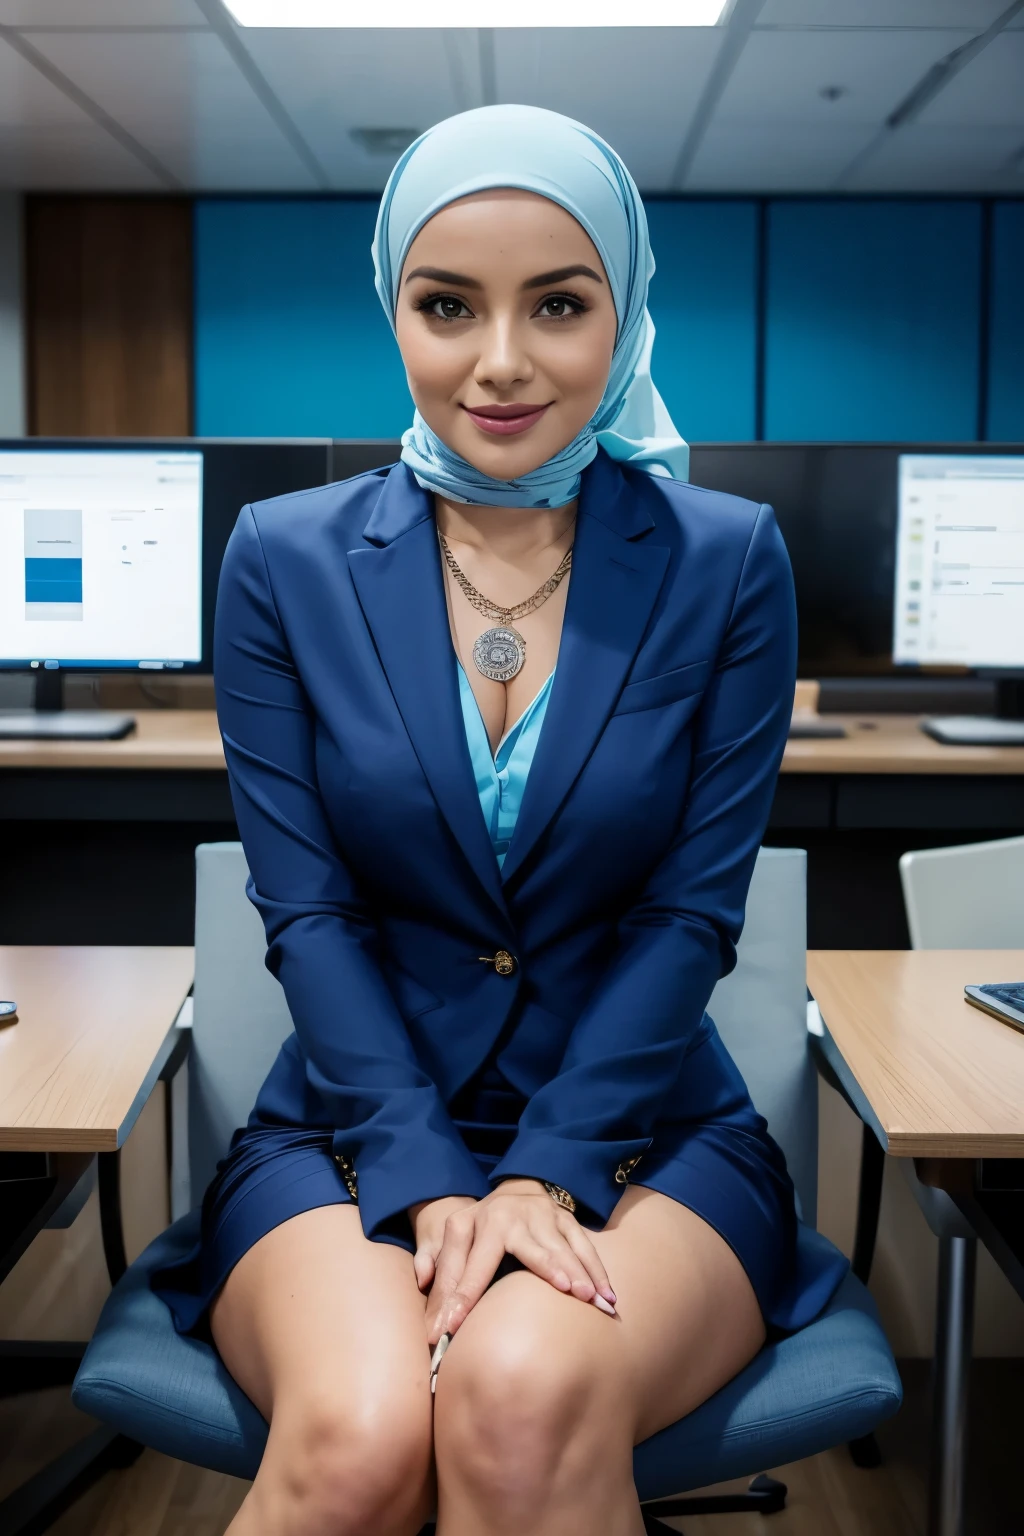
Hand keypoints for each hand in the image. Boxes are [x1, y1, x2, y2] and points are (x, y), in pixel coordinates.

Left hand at [422, 1178, 616, 1344]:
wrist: (516, 1189)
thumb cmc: (478, 1227)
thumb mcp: (449, 1237)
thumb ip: (431, 1260)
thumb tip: (421, 1280)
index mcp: (475, 1224)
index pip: (468, 1269)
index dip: (459, 1302)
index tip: (451, 1331)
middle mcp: (509, 1217)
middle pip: (529, 1251)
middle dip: (546, 1271)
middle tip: (565, 1293)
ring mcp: (541, 1216)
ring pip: (563, 1248)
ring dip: (580, 1272)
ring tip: (592, 1297)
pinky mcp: (564, 1220)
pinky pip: (583, 1247)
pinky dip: (597, 1271)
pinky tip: (607, 1296)